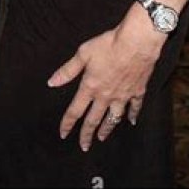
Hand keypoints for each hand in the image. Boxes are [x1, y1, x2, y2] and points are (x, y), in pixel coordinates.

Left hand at [47, 18, 164, 150]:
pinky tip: (131, 121)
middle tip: (84, 146)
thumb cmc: (108, 45)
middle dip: (87, 134)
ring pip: (113, 118)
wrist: (136, 43)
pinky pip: (135, 107)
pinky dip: (133, 115)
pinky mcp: (137, 91)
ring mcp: (123, 96)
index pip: (75, 110)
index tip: (63, 134)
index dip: (67, 123)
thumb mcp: (83, 54)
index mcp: (90, 87)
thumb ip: (68, 70)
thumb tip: (51, 82)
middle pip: (94, 119)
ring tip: (102, 137)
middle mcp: (106, 96)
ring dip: (107, 129)